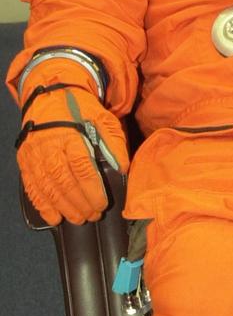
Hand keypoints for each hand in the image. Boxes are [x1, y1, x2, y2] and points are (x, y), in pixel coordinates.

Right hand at [16, 59, 128, 224]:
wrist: (48, 96)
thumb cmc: (80, 109)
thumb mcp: (103, 118)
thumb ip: (114, 143)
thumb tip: (124, 168)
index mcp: (70, 135)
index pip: (82, 168)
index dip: (92, 189)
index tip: (102, 204)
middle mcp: (49, 147)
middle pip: (64, 182)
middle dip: (79, 203)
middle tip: (93, 215)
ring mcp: (34, 155)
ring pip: (48, 187)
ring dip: (63, 207)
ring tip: (78, 219)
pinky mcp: (25, 161)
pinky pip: (32, 187)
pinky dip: (42, 205)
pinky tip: (53, 217)